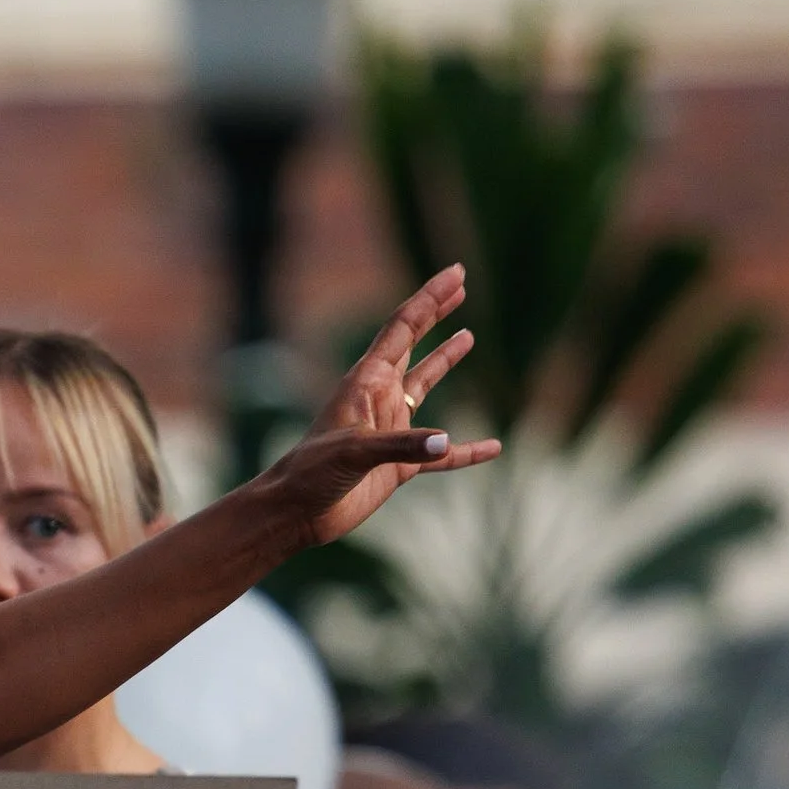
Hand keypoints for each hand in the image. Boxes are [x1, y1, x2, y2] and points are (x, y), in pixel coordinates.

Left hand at [262, 267, 501, 550]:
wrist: (296, 513)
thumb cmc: (312, 475)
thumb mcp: (355, 454)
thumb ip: (401, 446)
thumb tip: (445, 441)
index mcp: (366, 383)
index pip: (403, 328)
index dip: (430, 299)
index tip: (457, 274)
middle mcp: (380, 399)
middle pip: (413, 345)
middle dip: (436, 314)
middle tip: (461, 285)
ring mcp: (389, 430)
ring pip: (424, 386)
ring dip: (445, 361)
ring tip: (468, 336)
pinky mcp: (398, 465)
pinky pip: (441, 454)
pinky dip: (466, 450)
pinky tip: (492, 447)